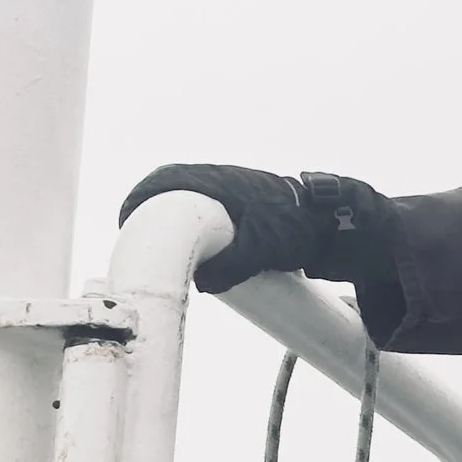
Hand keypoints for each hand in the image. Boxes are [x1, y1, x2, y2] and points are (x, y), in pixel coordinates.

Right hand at [118, 164, 392, 293]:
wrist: (334, 222)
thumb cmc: (298, 226)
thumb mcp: (263, 249)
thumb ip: (231, 266)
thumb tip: (201, 282)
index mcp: (218, 181)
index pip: (165, 180)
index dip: (140, 199)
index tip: (128, 221)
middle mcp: (221, 180)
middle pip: (170, 189)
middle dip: (150, 211)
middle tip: (136, 240)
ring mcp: (231, 190)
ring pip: (188, 200)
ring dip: (171, 218)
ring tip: (158, 248)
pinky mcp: (241, 206)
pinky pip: (205, 211)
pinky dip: (192, 224)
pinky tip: (191, 249)